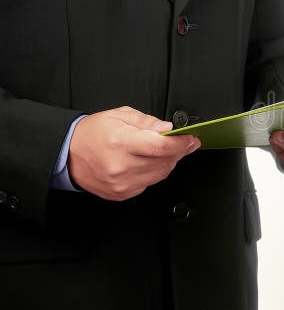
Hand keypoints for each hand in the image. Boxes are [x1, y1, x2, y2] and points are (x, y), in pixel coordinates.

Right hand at [68, 107, 200, 200]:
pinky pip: (149, 183)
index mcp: (121, 142)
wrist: (67, 154)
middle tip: (182, 142)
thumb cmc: (92, 133)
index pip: (161, 147)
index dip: (182, 143)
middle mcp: (121, 166)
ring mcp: (121, 183)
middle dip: (178, 151)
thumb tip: (168, 129)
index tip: (191, 138)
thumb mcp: (120, 115)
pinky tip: (145, 162)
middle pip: (165, 161)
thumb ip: (147, 122)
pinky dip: (154, 172)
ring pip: (161, 174)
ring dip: (168, 162)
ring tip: (160, 150)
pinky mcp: (121, 193)